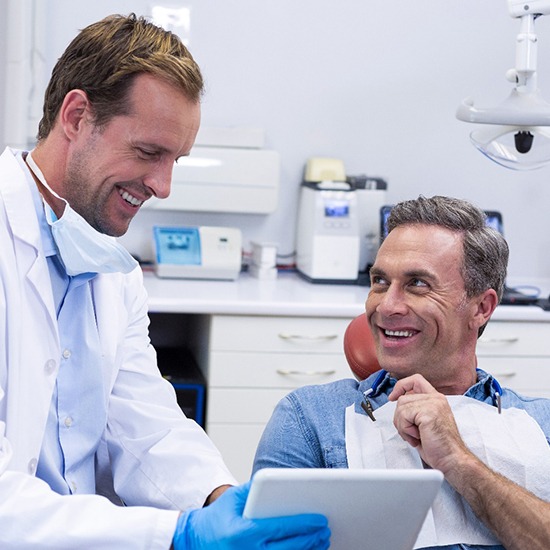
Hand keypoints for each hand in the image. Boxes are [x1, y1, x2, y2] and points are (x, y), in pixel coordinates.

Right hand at [172, 482, 329, 549]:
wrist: (192, 542)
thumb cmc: (215, 519)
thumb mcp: (233, 498)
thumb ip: (255, 489)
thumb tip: (280, 481)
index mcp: (244, 533)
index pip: (281, 528)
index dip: (304, 524)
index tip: (320, 520)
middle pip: (291, 549)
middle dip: (312, 540)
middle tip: (325, 531)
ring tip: (320, 543)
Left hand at [388, 374, 469, 473]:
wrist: (452, 460)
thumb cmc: (439, 446)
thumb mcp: (424, 422)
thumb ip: (415, 409)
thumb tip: (397, 401)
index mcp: (436, 399)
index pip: (415, 380)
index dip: (401, 386)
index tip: (393, 397)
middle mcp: (436, 399)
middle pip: (402, 398)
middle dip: (400, 418)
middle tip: (411, 433)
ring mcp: (433, 404)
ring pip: (401, 407)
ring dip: (403, 426)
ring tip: (416, 436)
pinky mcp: (428, 413)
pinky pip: (404, 416)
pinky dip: (405, 430)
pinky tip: (418, 438)